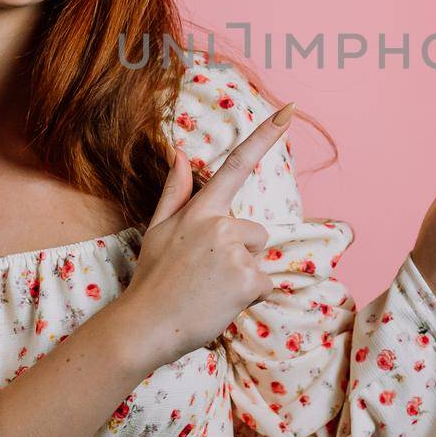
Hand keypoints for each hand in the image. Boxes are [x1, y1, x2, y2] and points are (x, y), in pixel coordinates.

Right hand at [120, 103, 296, 368]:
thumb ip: (176, 192)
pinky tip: (221, 303)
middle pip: (256, 232)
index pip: (237, 164)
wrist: (144, 327)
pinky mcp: (249, 280)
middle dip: (240, 253)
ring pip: (260, 259)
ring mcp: (235, 252)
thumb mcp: (158, 229)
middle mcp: (221, 224)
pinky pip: (265, 284)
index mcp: (200, 210)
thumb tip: (181, 154)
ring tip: (211, 290)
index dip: (266, 135)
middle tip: (205, 275)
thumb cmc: (152, 278)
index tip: (291, 110)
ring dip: (244, 276)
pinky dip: (249, 297)